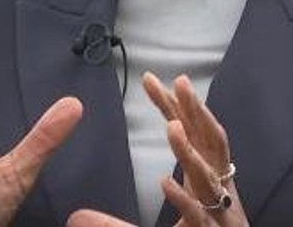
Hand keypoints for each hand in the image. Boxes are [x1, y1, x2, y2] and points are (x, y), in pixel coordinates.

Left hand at [67, 73, 246, 226]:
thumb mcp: (156, 225)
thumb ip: (115, 222)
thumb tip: (75, 217)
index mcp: (204, 177)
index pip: (189, 132)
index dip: (172, 105)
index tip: (149, 79)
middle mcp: (215, 188)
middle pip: (208, 142)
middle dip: (196, 111)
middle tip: (181, 81)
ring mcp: (218, 211)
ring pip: (206, 175)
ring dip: (189, 151)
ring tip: (172, 127)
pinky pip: (199, 215)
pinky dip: (183, 199)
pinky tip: (165, 183)